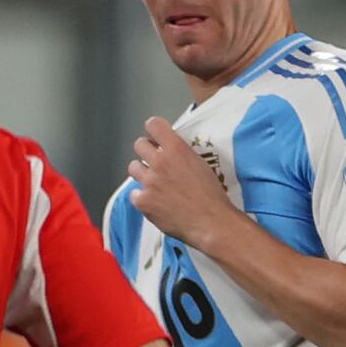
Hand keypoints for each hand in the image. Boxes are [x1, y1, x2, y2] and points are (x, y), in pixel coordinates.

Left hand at [125, 117, 239, 249]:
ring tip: (154, 181)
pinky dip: (142, 197)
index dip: (154, 129)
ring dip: (142, 172)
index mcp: (177, 150)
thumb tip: (171, 151)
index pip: (154, 125)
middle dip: (146, 150)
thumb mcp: (201, 164)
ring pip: (133, 167)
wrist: (210, 221)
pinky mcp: (142, 201)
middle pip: (138, 144)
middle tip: (154, 160)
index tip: (156, 135)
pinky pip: (134, 193)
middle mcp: (159, 162)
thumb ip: (181, 155)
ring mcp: (148, 182)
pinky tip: (155, 201)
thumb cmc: (212, 195)